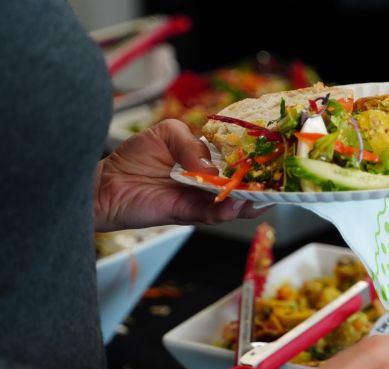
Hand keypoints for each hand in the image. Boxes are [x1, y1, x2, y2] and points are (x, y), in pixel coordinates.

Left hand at [95, 119, 266, 230]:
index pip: (239, 159)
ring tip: (263, 195)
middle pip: (243, 184)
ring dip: (250, 201)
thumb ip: (192, 144)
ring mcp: (201, 199)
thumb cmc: (135, 157)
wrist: (105, 184)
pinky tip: (236, 204)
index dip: (257, 159)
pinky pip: (212, 214)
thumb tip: (210, 167)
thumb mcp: (168, 133)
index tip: (275, 156)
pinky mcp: (187, 213)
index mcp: (208, 159)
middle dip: (263, 184)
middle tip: (280, 181)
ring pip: (234, 203)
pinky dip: (226, 210)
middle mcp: (209, 182)